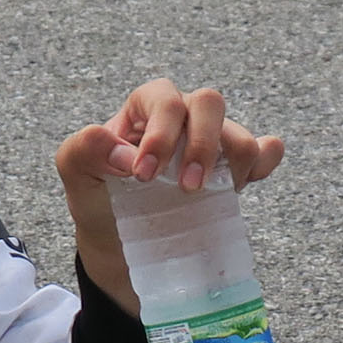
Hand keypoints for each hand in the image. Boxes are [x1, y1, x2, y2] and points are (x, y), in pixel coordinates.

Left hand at [56, 79, 286, 310]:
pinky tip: (250, 179)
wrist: (122, 243)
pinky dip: (265, 160)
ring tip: (208, 193)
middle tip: (186, 187)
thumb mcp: (76, 174)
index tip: (144, 175)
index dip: (160, 134)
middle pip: (209, 103)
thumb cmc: (100, 197)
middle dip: (201, 144)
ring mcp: (213, 142)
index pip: (163, 99)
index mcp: (146, 107)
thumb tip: (125, 155)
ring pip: (239, 130)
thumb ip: (84, 150)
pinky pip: (266, 150)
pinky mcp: (235, 169)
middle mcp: (184, 116)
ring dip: (233, 159)